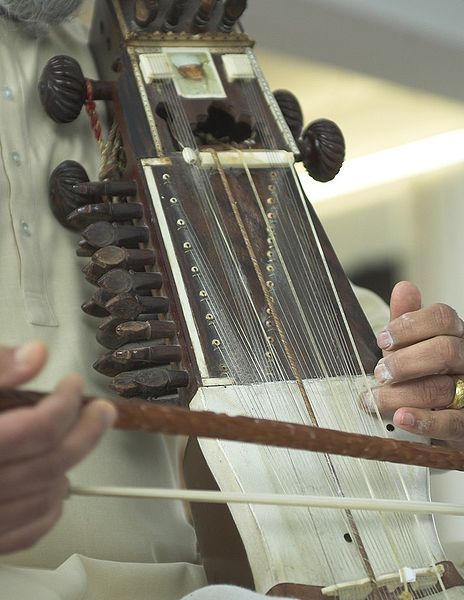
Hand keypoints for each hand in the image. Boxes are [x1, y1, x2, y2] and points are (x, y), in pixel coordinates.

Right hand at [0, 341, 115, 553]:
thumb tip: (36, 355)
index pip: (39, 427)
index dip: (66, 401)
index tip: (74, 385)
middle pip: (53, 461)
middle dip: (87, 429)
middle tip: (103, 410)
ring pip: (48, 495)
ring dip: (73, 464)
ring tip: (77, 438)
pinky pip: (31, 530)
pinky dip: (53, 506)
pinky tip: (57, 482)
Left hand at [370, 281, 463, 447]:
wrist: (435, 414)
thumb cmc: (420, 373)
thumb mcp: (410, 345)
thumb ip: (406, 320)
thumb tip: (404, 287)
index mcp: (454, 335)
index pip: (443, 317)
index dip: (410, 325)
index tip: (382, 339)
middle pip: (444, 350)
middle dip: (405, 362)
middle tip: (379, 372)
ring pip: (442, 388)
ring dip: (402, 394)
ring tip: (374, 399)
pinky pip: (452, 423)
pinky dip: (424, 421)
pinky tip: (401, 418)